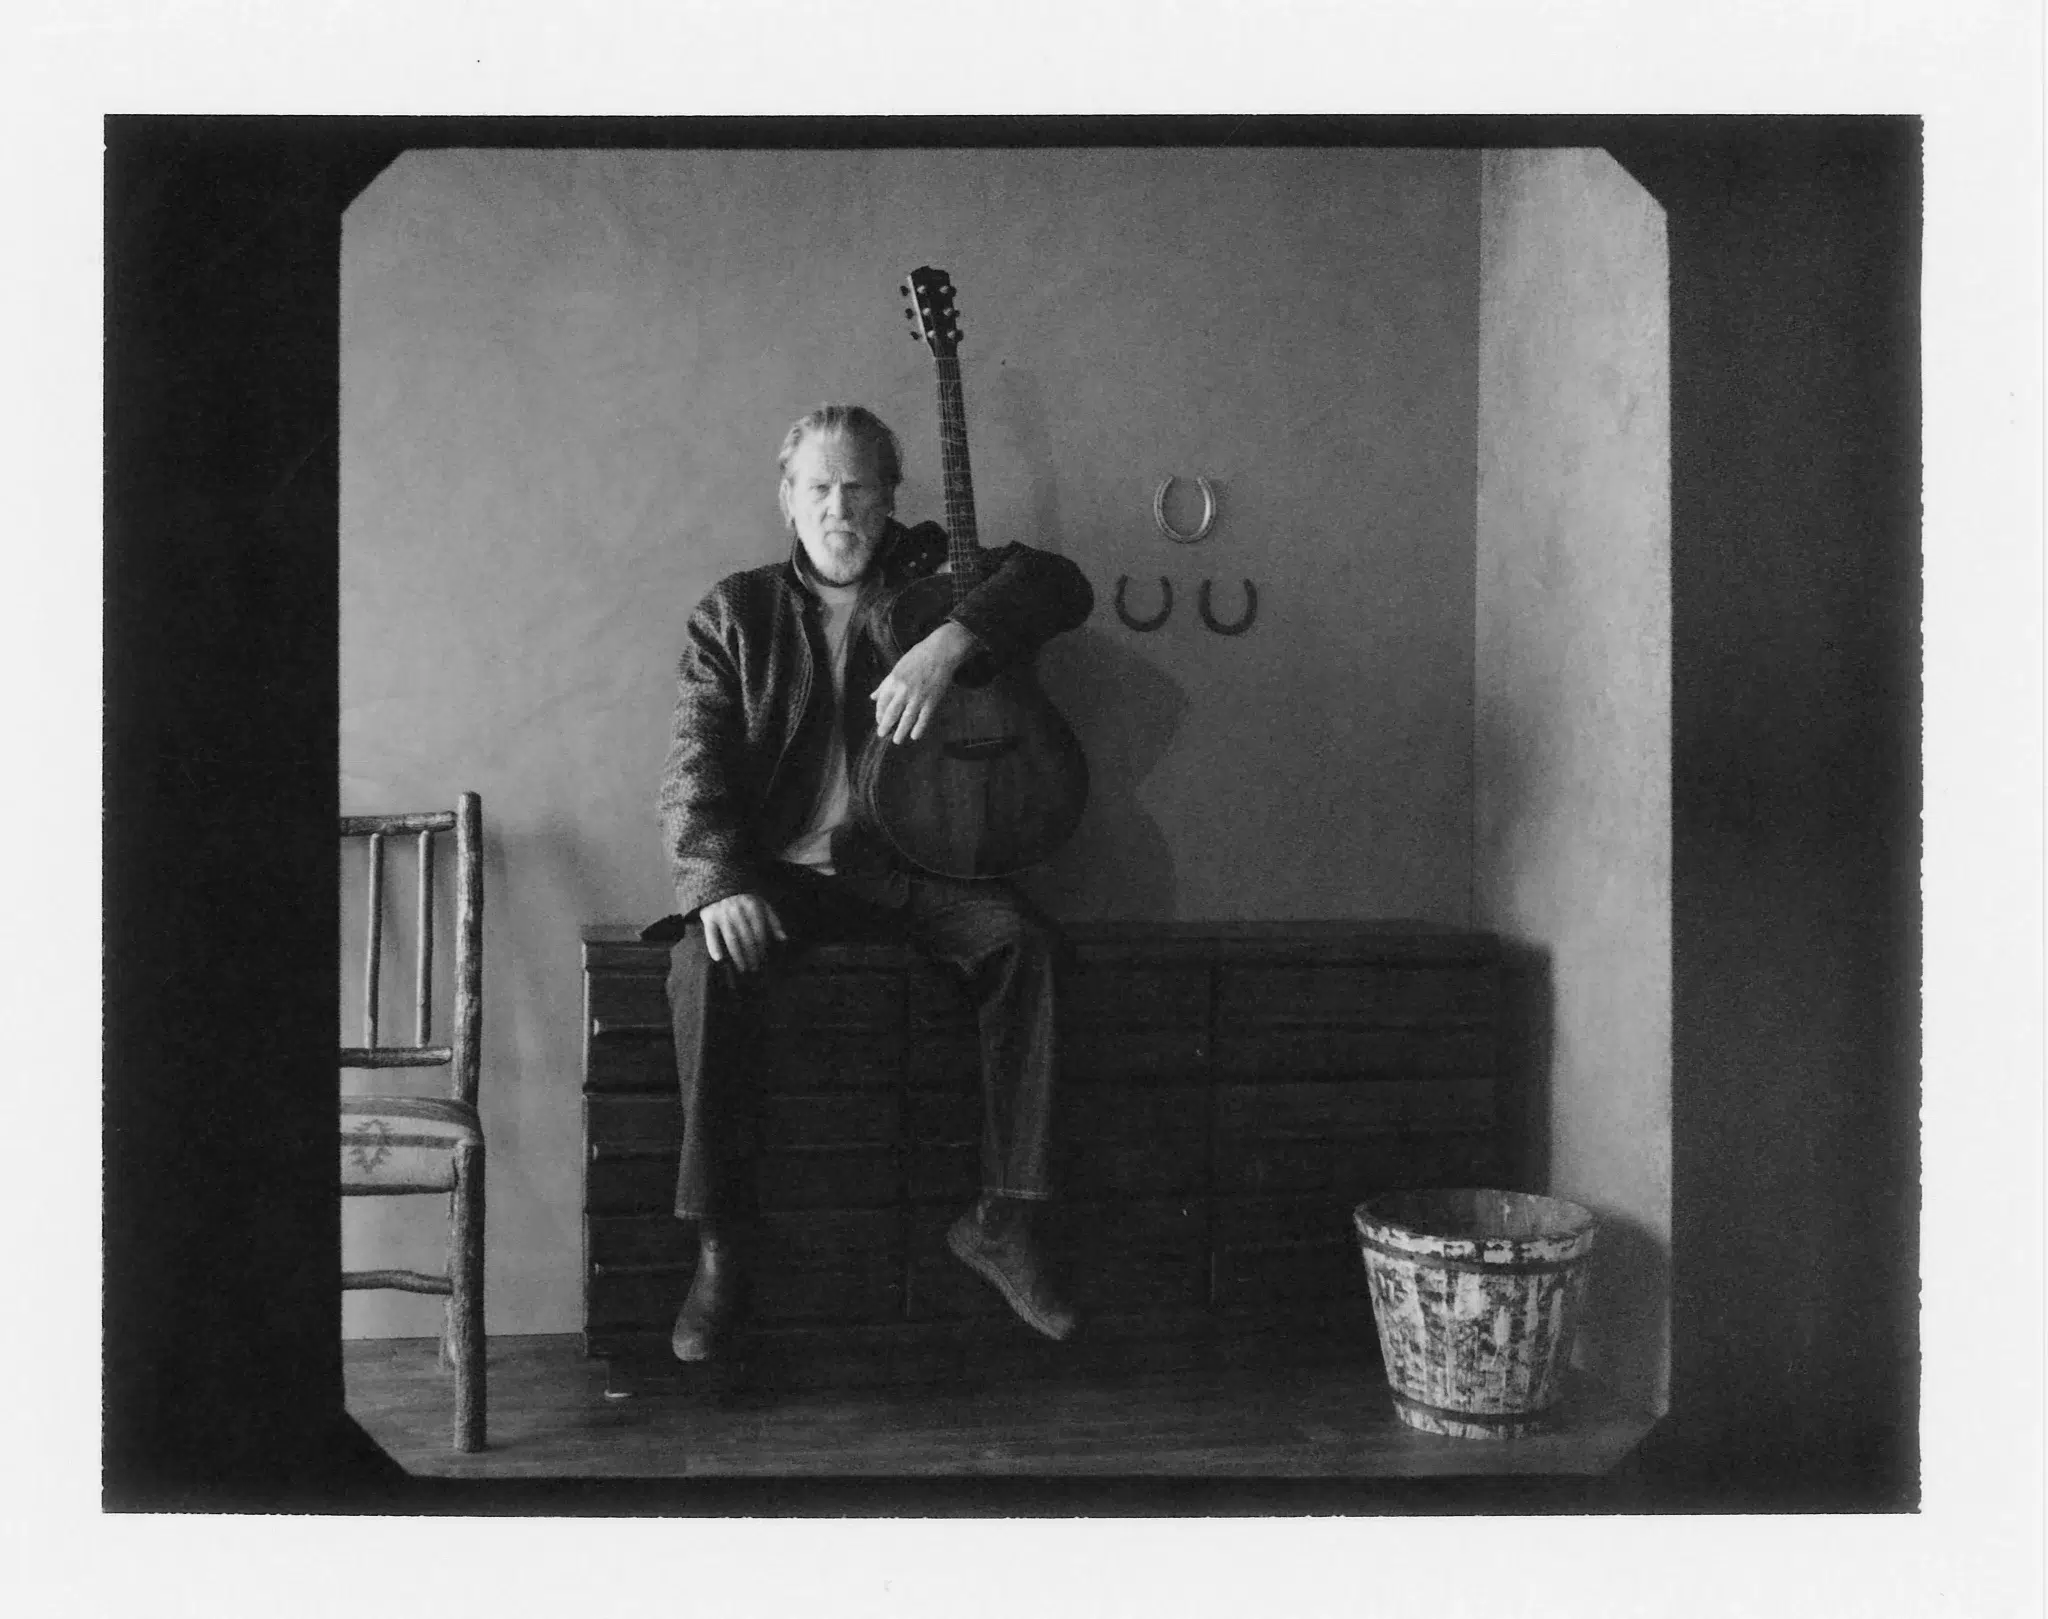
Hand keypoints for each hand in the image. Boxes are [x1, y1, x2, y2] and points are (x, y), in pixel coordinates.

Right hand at [697, 892, 786, 972]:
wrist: (718, 883)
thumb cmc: (744, 899)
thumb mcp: (761, 904)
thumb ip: (773, 920)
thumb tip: (784, 938)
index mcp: (752, 906)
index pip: (759, 932)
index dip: (762, 948)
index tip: (764, 960)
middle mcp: (737, 910)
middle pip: (747, 938)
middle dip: (752, 955)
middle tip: (755, 968)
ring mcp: (722, 913)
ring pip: (732, 939)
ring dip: (738, 956)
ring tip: (743, 969)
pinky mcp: (709, 916)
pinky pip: (711, 934)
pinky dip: (714, 946)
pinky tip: (719, 959)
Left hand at [871, 621, 977, 744]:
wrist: (941, 652)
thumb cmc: (918, 656)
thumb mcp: (898, 667)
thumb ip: (885, 684)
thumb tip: (873, 697)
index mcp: (893, 681)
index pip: (882, 702)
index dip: (879, 713)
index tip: (880, 720)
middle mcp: (903, 690)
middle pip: (892, 713)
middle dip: (886, 726)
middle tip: (882, 735)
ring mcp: (918, 697)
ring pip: (906, 719)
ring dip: (901, 731)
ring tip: (897, 740)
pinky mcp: (931, 700)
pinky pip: (923, 718)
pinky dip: (918, 728)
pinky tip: (914, 736)